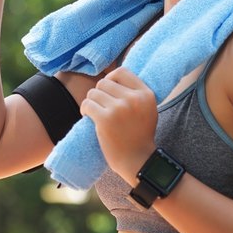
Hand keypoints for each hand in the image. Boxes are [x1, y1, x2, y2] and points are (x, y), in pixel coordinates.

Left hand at [81, 67, 157, 185]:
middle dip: (99, 93)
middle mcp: (134, 99)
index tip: (108, 91)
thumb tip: (113, 76)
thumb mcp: (147, 109)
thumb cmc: (139, 135)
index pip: (121, 71)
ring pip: (93, 92)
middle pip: (104, 82)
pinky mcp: (105, 119)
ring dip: (91, 102)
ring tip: (95, 112)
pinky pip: (87, 104)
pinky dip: (84, 109)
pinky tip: (88, 116)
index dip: (110, 78)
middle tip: (100, 106)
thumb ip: (136, 93)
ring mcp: (119, 108)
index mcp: (146, 94)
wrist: (137, 161)